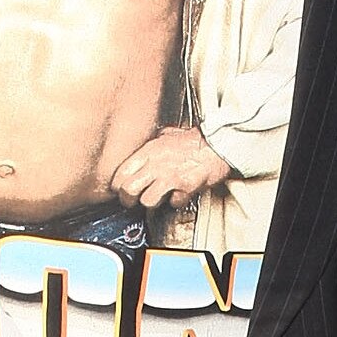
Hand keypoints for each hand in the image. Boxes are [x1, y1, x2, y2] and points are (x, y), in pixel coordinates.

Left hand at [110, 127, 231, 208]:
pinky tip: (179, 194)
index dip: (117, 185)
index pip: (121, 173)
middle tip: (132, 201)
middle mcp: (156, 164)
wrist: (218, 144)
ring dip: (152, 202)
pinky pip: (173, 203)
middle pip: (128, 190)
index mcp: (149, 151)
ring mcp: (170, 176)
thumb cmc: (195, 140)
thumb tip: (145, 148)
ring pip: (147, 200)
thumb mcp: (168, 133)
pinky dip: (175, 202)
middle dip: (128, 199)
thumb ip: (153, 142)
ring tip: (158, 197)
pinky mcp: (184, 187)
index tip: (120, 188)